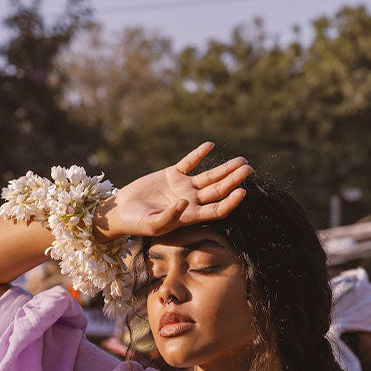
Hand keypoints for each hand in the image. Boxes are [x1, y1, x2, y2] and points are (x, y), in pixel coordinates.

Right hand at [93, 142, 251, 239]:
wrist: (121, 211)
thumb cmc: (136, 223)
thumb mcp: (153, 224)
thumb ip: (170, 216)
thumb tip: (185, 203)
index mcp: (190, 216)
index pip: (216, 210)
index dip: (231, 202)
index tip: (243, 192)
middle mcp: (191, 201)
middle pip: (218, 190)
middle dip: (234, 180)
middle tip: (249, 169)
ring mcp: (183, 187)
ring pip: (209, 176)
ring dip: (225, 168)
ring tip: (242, 160)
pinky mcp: (172, 174)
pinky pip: (188, 162)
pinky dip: (198, 154)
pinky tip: (210, 146)